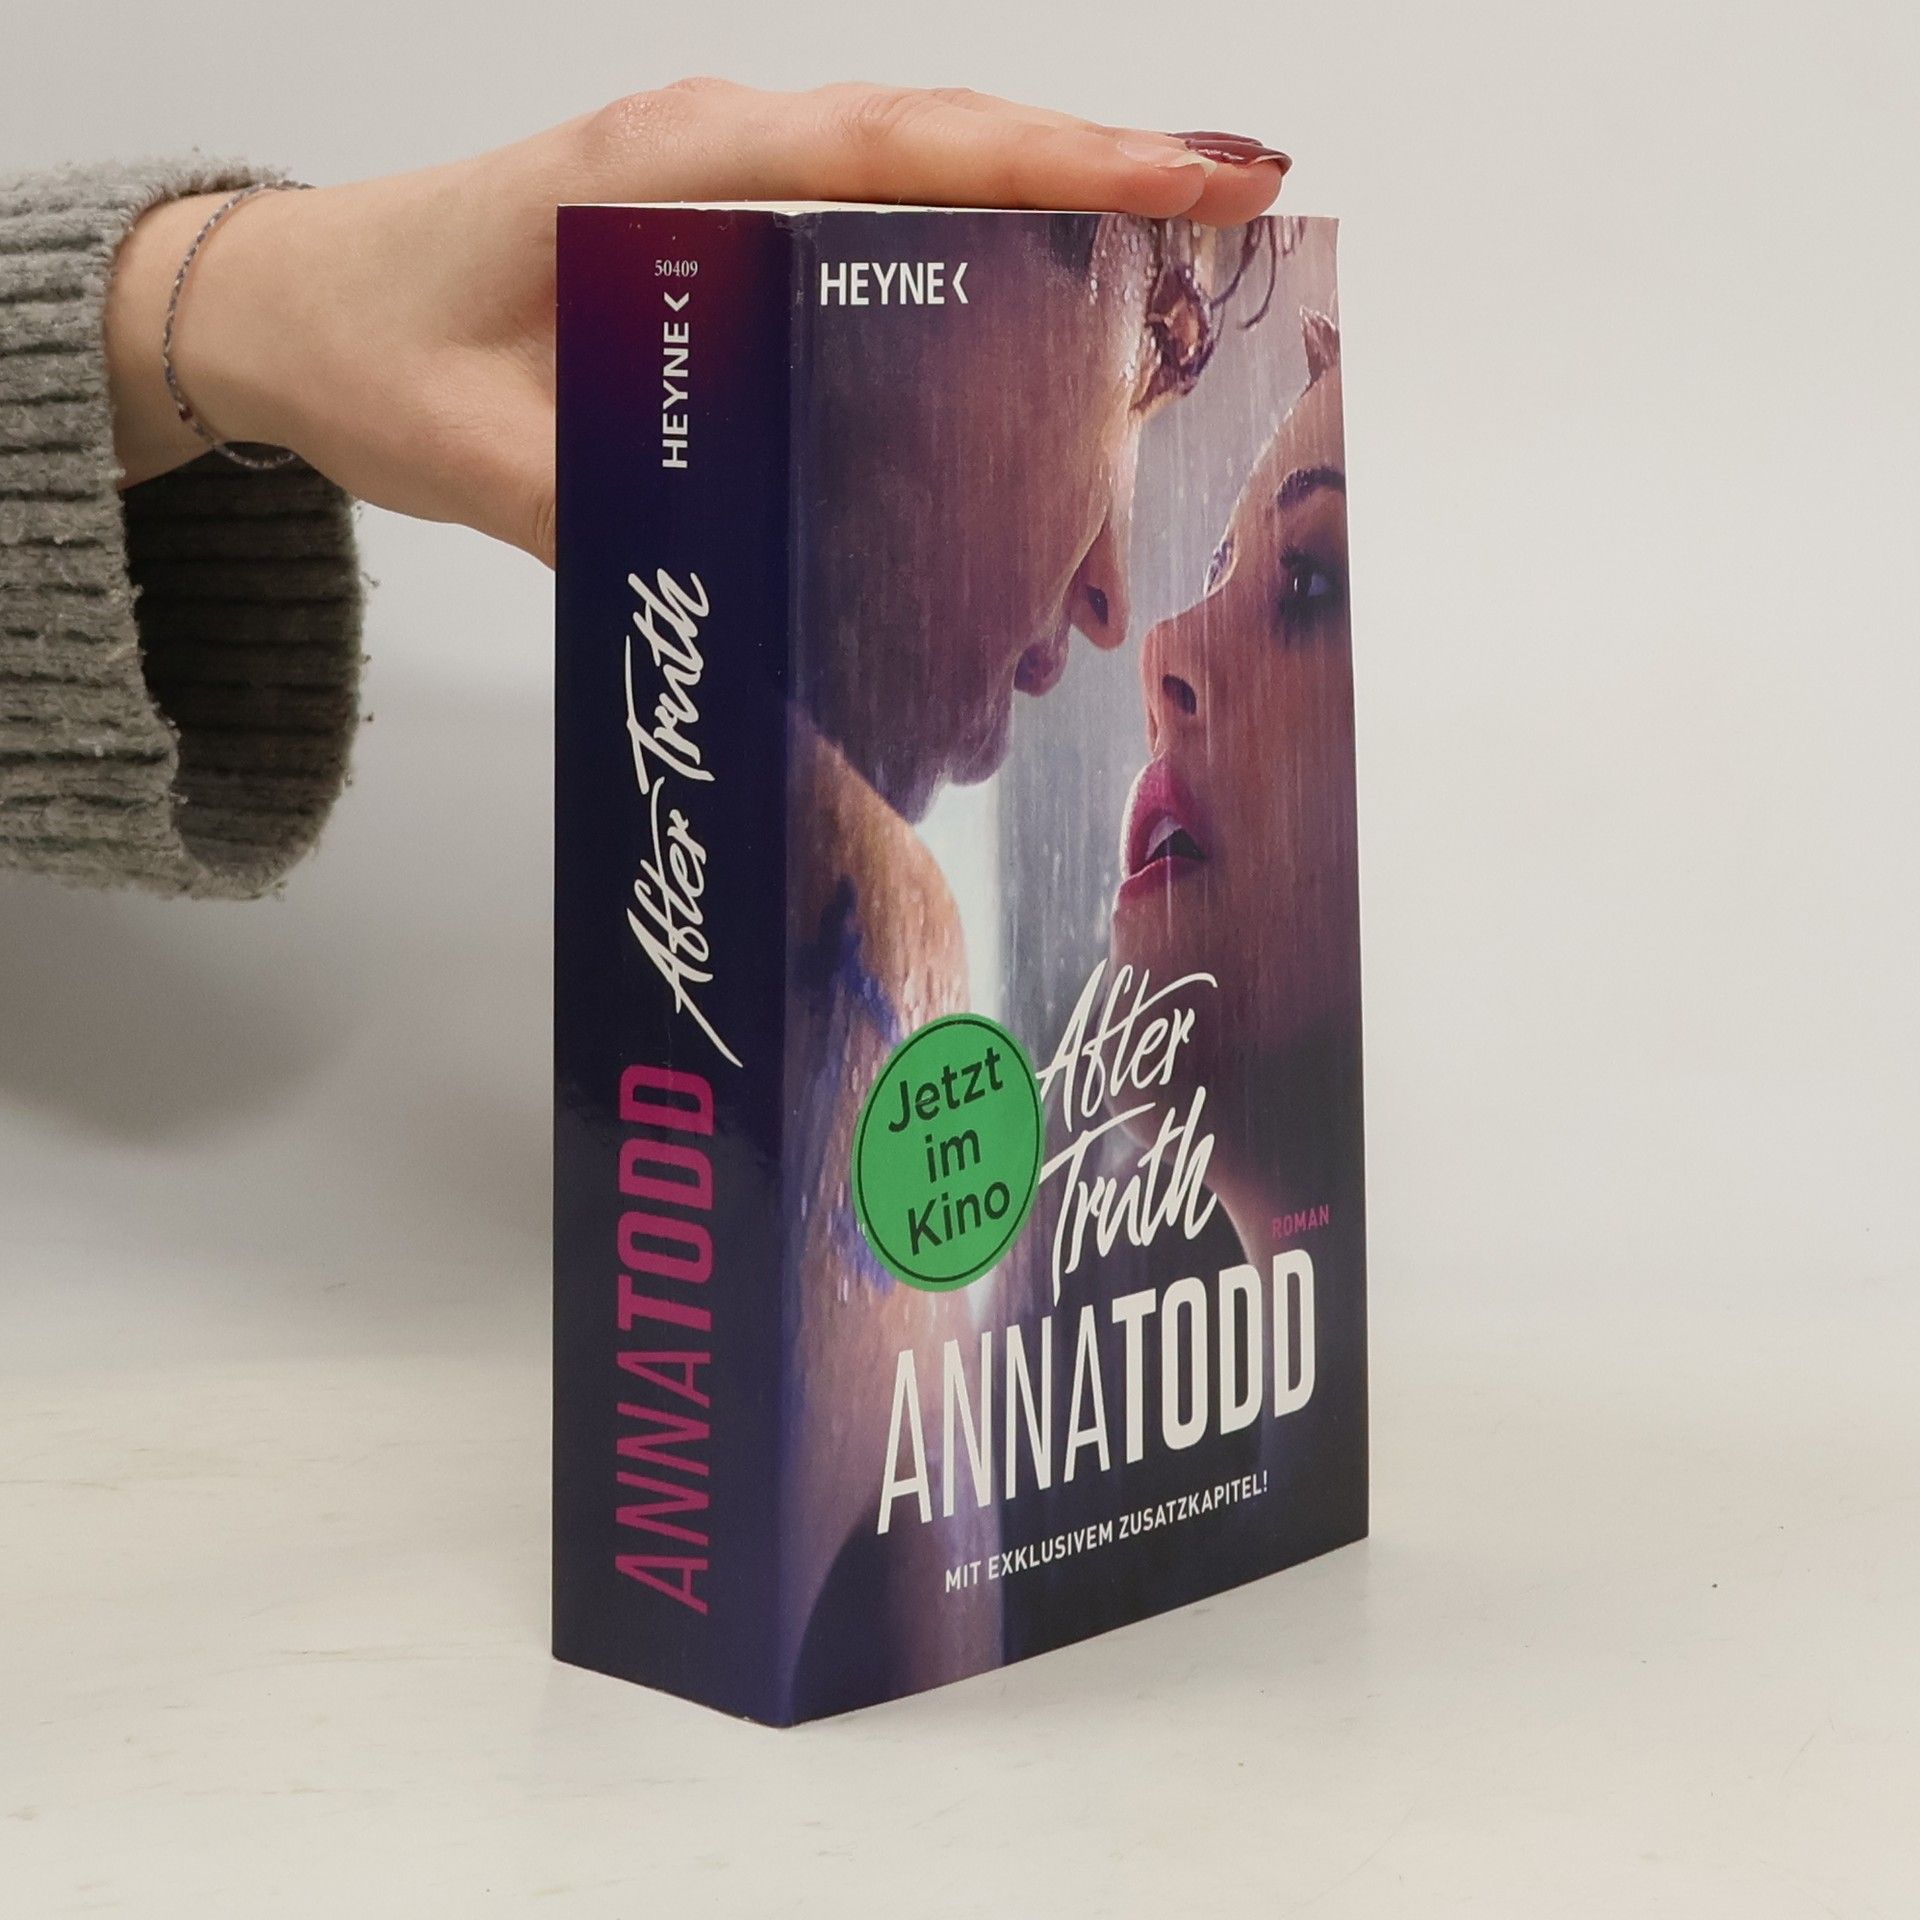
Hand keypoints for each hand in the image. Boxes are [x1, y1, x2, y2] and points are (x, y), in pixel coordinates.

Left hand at [104, 81, 1288, 563]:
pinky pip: (874, 249)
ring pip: (924, 203)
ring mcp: (730, 193)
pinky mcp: (728, 244)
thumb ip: (618, 502)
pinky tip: (1015, 388)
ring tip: (1147, 356)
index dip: (1068, 160)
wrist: (293, 311)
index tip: (1203, 176)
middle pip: (952, 156)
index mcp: (677, 167)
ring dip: (1039, 269)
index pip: (908, 149)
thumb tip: (766, 577)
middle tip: (1233, 245)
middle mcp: (722, 158)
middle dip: (1099, 204)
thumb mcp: (481, 447)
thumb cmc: (372, 344)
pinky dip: (961, 306)